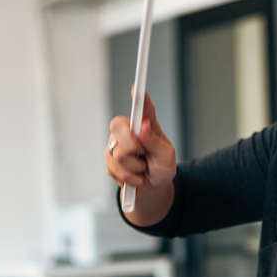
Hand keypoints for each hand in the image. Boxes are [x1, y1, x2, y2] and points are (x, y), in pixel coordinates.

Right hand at [105, 91, 175, 225]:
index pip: (141, 109)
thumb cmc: (162, 167)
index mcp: (146, 125)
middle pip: (118, 126)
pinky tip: (135, 176)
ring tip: (143, 168)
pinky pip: (115, 169)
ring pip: (118, 153)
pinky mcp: (110, 160)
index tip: (136, 88)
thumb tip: (143, 127)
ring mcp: (117, 145)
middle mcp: (129, 131)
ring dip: (135, 167)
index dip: (138, 98)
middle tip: (143, 153)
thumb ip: (155, 143)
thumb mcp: (166, 157)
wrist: (153, 188)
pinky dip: (129, 177)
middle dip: (131, 144)